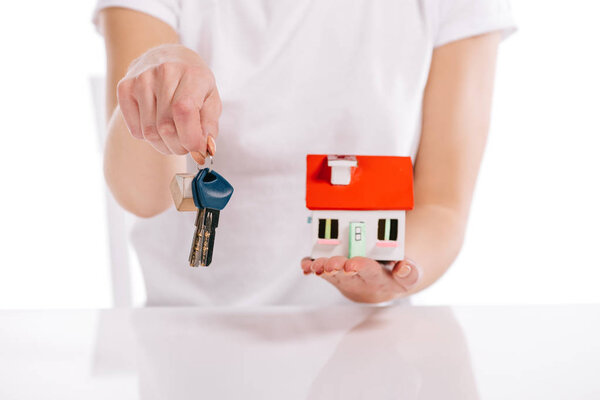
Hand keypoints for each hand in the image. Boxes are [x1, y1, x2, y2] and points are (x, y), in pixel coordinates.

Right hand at [116, 44, 220, 163]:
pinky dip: (147, 137)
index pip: (184, 111)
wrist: (168, 57)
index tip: (198, 149)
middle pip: (166, 128)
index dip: (191, 138)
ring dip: (164, 145)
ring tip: (173, 135)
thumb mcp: (211, 101)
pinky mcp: (124, 87)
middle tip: (186, 145)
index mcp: (193, 74)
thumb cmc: (194, 85)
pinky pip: (135, 130)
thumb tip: (204, 149)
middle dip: (179, 146)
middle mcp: (165, 72)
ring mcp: (141, 78)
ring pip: (149, 133)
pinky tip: (157, 123)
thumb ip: (210, 127)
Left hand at [301, 257, 420, 303]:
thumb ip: (410, 272)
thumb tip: (403, 267)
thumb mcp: (410, 276)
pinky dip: (311, 267)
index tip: (352, 264)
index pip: (371, 273)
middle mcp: (360, 282)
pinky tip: (305, 265)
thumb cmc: (394, 277)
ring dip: (322, 269)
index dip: (361, 268)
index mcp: (380, 280)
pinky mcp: (333, 274)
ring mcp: (345, 279)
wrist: (380, 287)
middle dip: (337, 268)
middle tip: (331, 263)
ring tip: (314, 265)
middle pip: (347, 276)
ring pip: (331, 275)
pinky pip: (320, 272)